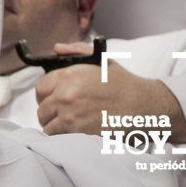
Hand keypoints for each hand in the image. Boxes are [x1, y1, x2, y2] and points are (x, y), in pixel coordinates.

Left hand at [35, 44, 185, 142]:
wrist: (146, 106)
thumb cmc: (124, 83)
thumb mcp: (100, 60)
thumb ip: (76, 51)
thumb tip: (56, 48)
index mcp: (68, 76)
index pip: (40, 89)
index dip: (46, 95)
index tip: (53, 98)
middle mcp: (65, 96)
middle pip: (42, 109)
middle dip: (50, 112)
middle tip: (61, 113)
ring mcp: (71, 116)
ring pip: (48, 126)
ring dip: (55, 126)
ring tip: (67, 124)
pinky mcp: (80, 134)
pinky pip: (59, 138)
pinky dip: (63, 137)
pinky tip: (74, 132)